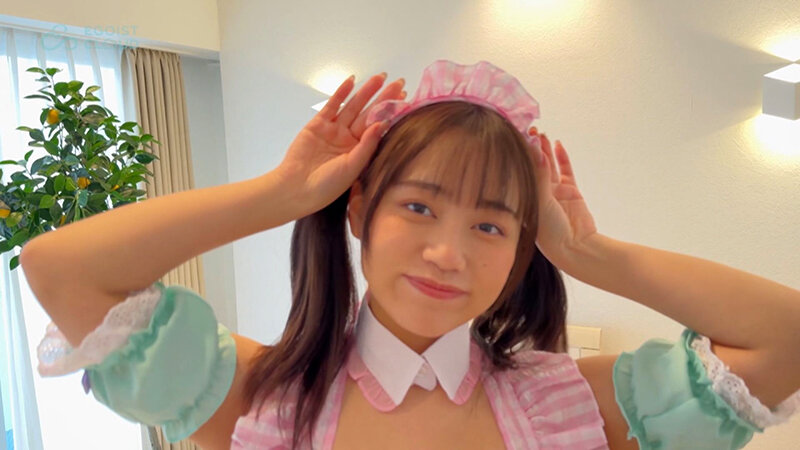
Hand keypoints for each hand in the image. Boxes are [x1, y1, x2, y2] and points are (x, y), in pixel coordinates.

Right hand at [275, 72, 405, 215]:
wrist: (296, 189)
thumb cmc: (327, 185)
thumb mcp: (353, 167)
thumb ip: (368, 145)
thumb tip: (383, 123)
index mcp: (360, 151)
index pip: (379, 127)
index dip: (391, 113)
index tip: (404, 99)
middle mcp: (349, 139)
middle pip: (369, 113)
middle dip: (383, 98)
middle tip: (398, 82)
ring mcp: (333, 130)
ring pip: (353, 106)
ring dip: (366, 91)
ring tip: (380, 77)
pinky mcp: (318, 124)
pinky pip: (332, 106)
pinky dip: (341, 93)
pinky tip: (352, 81)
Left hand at [527, 128, 597, 270]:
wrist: (576, 247)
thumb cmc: (551, 232)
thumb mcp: (541, 202)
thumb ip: (539, 176)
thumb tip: (535, 150)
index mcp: (525, 198)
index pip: (520, 171)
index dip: (518, 155)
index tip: (514, 137)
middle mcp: (538, 193)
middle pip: (533, 165)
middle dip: (531, 148)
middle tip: (527, 129)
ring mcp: (555, 192)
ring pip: (549, 165)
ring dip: (545, 150)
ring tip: (540, 133)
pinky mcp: (570, 191)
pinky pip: (565, 170)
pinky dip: (561, 157)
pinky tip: (556, 143)